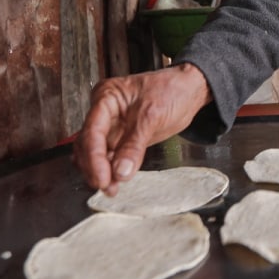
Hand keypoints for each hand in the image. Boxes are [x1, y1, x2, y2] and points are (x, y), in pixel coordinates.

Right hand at [72, 64, 210, 194]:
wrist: (189, 90)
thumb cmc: (171, 90)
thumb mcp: (152, 116)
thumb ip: (134, 145)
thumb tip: (120, 172)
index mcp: (106, 97)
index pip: (92, 131)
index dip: (94, 157)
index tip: (102, 178)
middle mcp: (103, 111)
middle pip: (88, 143)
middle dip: (94, 167)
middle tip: (105, 185)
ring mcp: (111, 126)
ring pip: (95, 153)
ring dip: (100, 172)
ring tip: (111, 188)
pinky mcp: (121, 138)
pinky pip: (109, 157)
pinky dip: (110, 170)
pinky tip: (115, 182)